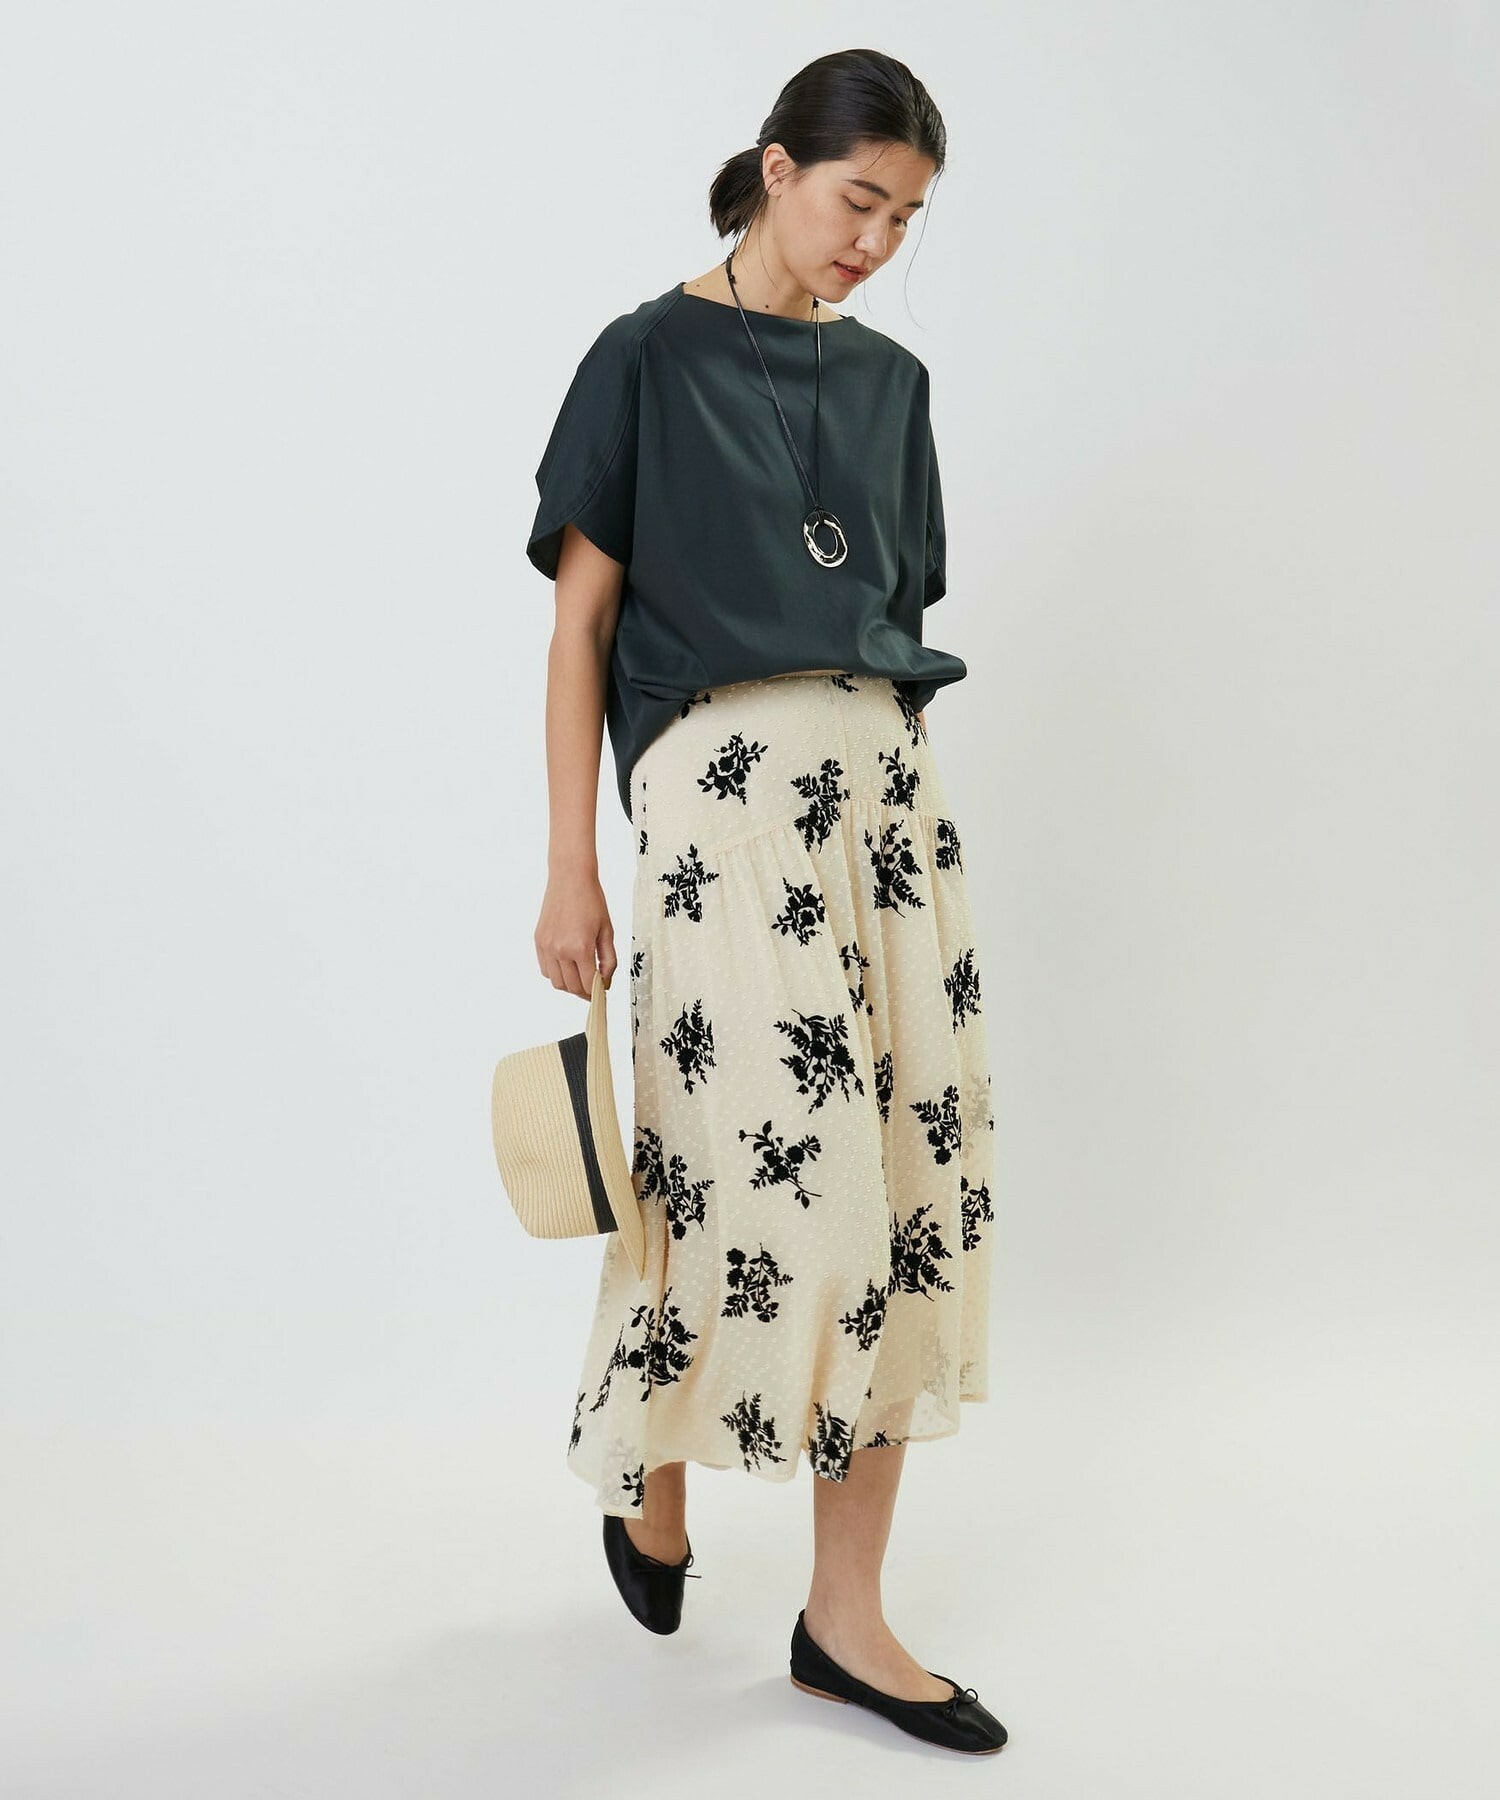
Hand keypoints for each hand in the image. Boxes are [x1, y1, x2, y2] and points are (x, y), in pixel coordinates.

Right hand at [535, 869, 616, 998]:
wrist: (570, 878)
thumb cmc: (592, 901)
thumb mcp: (607, 931)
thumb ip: (609, 960)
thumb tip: (605, 982)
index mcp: (580, 948)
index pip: (588, 985)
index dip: (597, 993)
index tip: (602, 993)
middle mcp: (560, 950)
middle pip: (571, 987)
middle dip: (584, 992)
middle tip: (593, 988)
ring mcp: (547, 946)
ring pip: (556, 982)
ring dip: (569, 985)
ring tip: (580, 978)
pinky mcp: (539, 941)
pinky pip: (545, 969)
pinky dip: (556, 974)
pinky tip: (567, 966)